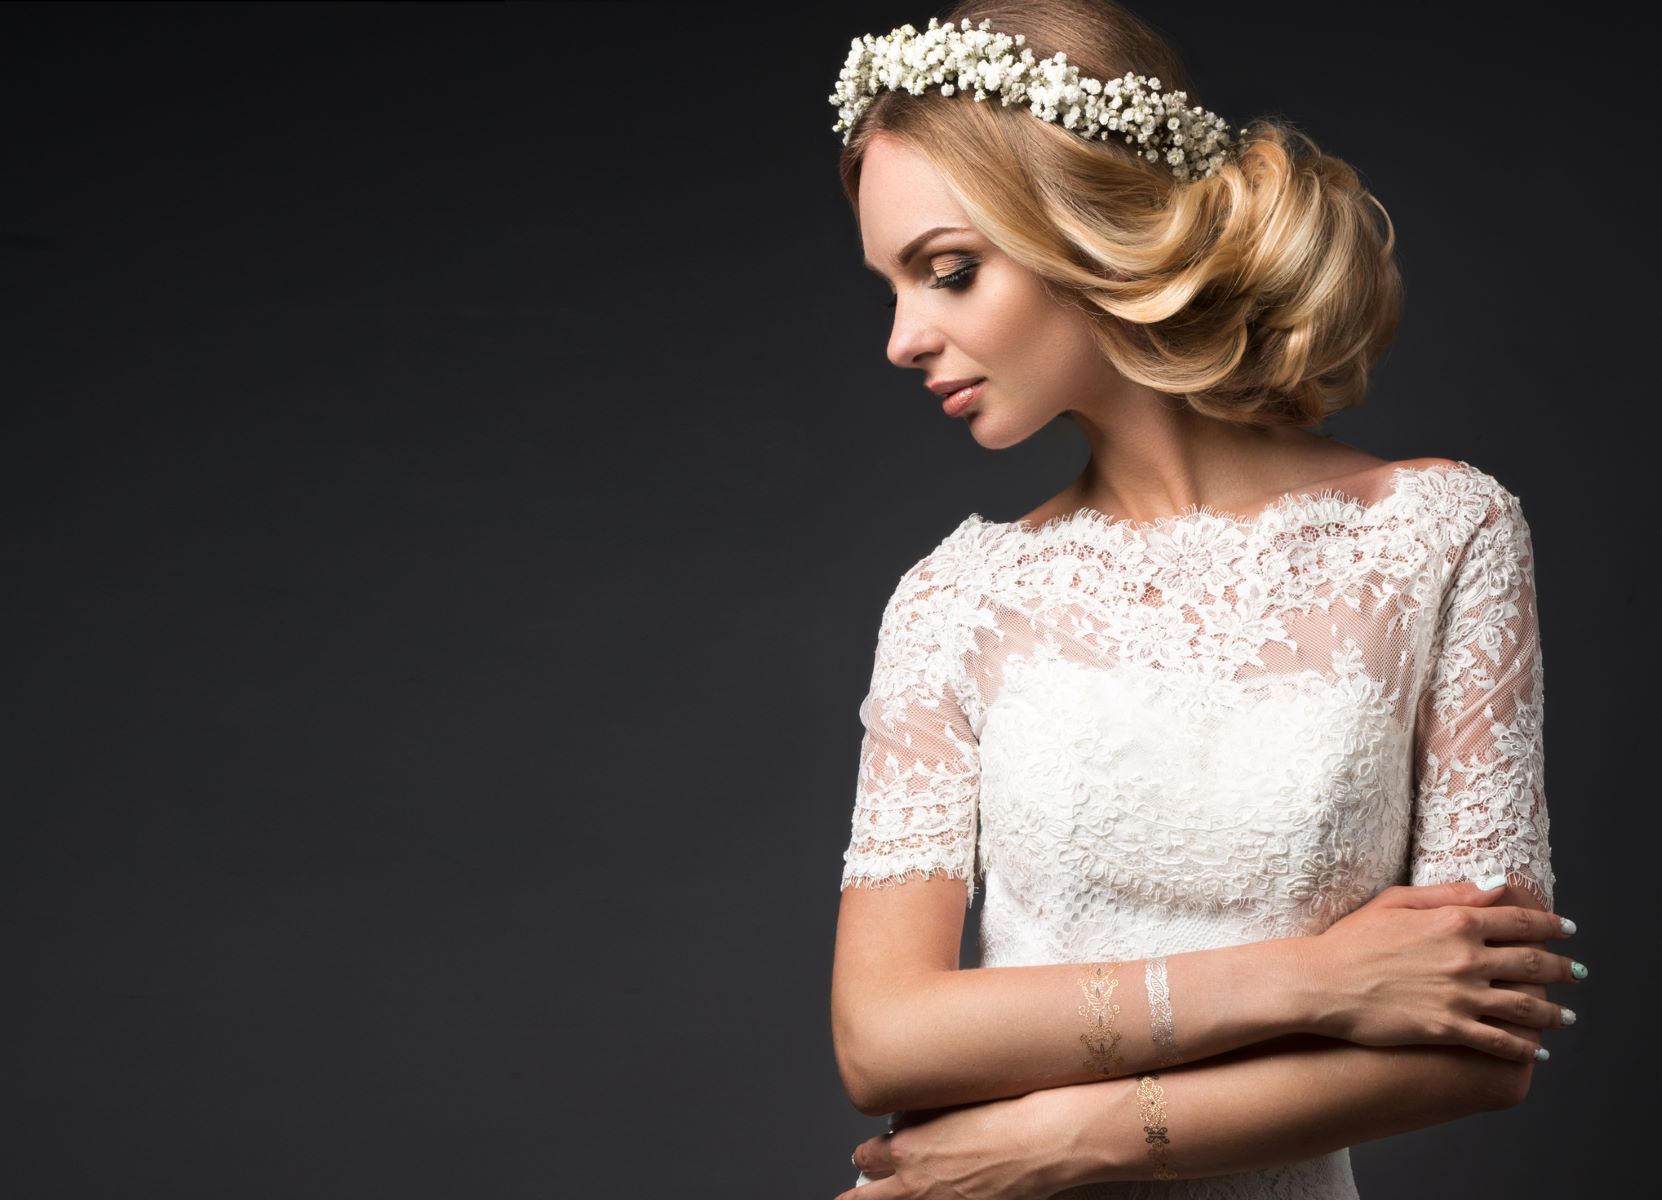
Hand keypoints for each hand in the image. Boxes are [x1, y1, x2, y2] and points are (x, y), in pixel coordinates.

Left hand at [837, 1090, 1079, 1199]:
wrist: (1046, 1139)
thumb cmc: (1009, 1112)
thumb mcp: (951, 1105)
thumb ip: (925, 1119)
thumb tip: (912, 1123)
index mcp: (908, 1147)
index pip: (867, 1156)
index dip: (866, 1156)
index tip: (866, 1156)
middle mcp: (917, 1181)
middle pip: (868, 1197)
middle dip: (858, 1195)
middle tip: (848, 1197)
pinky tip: (933, 1199)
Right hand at [1302, 879, 1578, 1061]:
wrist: (1321, 983)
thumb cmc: (1350, 939)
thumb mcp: (1396, 901)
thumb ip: (1450, 894)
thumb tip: (1494, 887)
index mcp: (1455, 921)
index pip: (1520, 922)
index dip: (1551, 926)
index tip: (1568, 930)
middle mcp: (1466, 957)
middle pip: (1533, 964)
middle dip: (1563, 970)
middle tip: (1578, 973)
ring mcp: (1460, 996)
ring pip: (1526, 1006)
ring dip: (1555, 1013)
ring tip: (1567, 1017)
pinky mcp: (1448, 1028)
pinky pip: (1500, 1041)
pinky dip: (1525, 1047)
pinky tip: (1537, 1050)